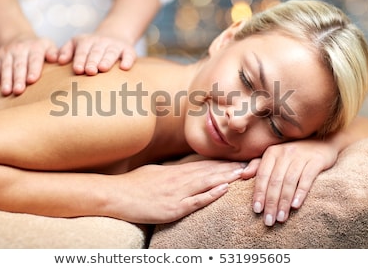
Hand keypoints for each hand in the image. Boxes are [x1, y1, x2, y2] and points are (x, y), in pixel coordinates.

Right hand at [0, 34, 57, 95]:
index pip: (34, 59)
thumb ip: (53, 52)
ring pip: (6, 67)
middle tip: (18, 91)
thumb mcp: (48, 45)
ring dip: (6, 80)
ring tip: (7, 92)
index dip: (33, 69)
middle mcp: (19, 49)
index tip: (32, 80)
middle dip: (18, 79)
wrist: (17, 36)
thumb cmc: (37, 47)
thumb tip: (57, 59)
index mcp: (35, 48)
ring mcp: (6, 53)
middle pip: (19, 65)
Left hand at [57, 33, 136, 75]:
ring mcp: (115, 46)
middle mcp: (101, 42)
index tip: (78, 70)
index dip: (80, 60)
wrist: (115, 34)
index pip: (82, 51)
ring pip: (111, 53)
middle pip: (96, 52)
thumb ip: (66, 50)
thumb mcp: (76, 43)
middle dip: (92, 61)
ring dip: (107, 60)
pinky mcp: (128, 50)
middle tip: (90, 71)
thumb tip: (59, 60)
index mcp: (87, 41)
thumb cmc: (90, 46)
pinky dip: (127, 60)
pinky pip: (129, 55)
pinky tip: (124, 67)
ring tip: (103, 68)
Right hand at [108, 157, 245, 223]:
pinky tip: (223, 189)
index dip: (223, 163)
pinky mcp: (172, 208)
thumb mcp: (155, 172)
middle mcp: (179, 180)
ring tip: (243, 173)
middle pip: (210, 172)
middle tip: (251, 163)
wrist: (116, 194)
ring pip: (206, 183)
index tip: (238, 159)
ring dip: (226, 178)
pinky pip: (195, 201)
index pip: (204, 165)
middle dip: (231, 168)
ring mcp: (177, 193)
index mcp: (175, 171)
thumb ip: (172, 171)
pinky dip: (210, 195)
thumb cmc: (134, 183)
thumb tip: (183, 169)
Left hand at [241, 139, 337, 225]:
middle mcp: (284, 153)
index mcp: (272, 152)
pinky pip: (307, 178)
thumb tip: (242, 175)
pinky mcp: (316, 161)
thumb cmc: (295, 153)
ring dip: (284, 202)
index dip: (259, 193)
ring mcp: (300, 156)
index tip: (257, 210)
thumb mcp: (275, 155)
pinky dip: (300, 193)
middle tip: (269, 220)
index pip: (262, 176)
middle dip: (271, 203)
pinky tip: (295, 206)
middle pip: (275, 181)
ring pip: (289, 182)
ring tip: (281, 218)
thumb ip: (258, 165)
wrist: (322, 141)